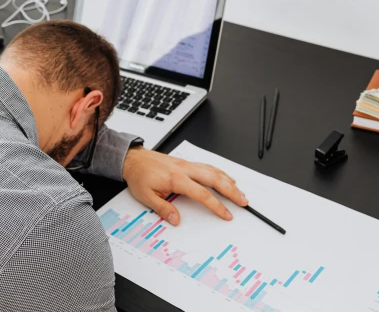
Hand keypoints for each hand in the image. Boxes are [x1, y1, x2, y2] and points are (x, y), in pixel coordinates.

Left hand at [121, 146, 247, 225]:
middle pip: (214, 179)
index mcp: (176, 178)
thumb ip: (162, 208)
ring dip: (229, 181)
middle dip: (231, 190)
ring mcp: (187, 164)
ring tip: (240, 192)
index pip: (202, 193)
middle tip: (243, 200)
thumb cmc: (140, 176)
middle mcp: (185, 169)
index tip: (226, 214)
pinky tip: (226, 178)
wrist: (134, 159)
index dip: (217, 205)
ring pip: (213, 170)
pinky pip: (208, 166)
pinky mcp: (186, 163)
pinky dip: (220, 172)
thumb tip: (176, 220)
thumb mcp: (146, 196)